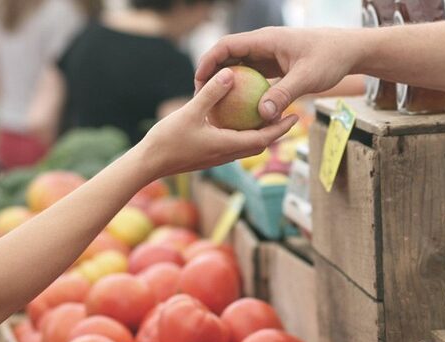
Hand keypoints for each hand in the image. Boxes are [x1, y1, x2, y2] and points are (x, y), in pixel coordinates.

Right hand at [139, 67, 298, 179]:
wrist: (148, 164)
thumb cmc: (167, 140)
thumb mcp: (190, 112)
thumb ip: (211, 93)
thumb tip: (230, 73)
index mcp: (227, 146)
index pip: (263, 139)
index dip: (281, 128)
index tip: (296, 116)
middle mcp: (227, 154)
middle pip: (260, 144)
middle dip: (277, 131)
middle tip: (289, 114)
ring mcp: (218, 157)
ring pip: (247, 145)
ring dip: (261, 133)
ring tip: (268, 115)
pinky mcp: (209, 155)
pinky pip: (233, 144)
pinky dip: (242, 133)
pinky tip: (237, 119)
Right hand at [195, 27, 363, 121]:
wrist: (349, 51)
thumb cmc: (330, 58)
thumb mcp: (307, 78)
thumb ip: (284, 94)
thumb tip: (262, 115)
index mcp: (266, 40)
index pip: (227, 46)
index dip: (208, 61)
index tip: (198, 81)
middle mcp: (263, 45)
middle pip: (228, 57)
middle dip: (212, 75)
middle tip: (201, 98)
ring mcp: (269, 55)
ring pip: (240, 68)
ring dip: (227, 84)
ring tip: (215, 106)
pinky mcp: (276, 66)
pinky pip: (254, 77)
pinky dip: (244, 91)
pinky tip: (240, 111)